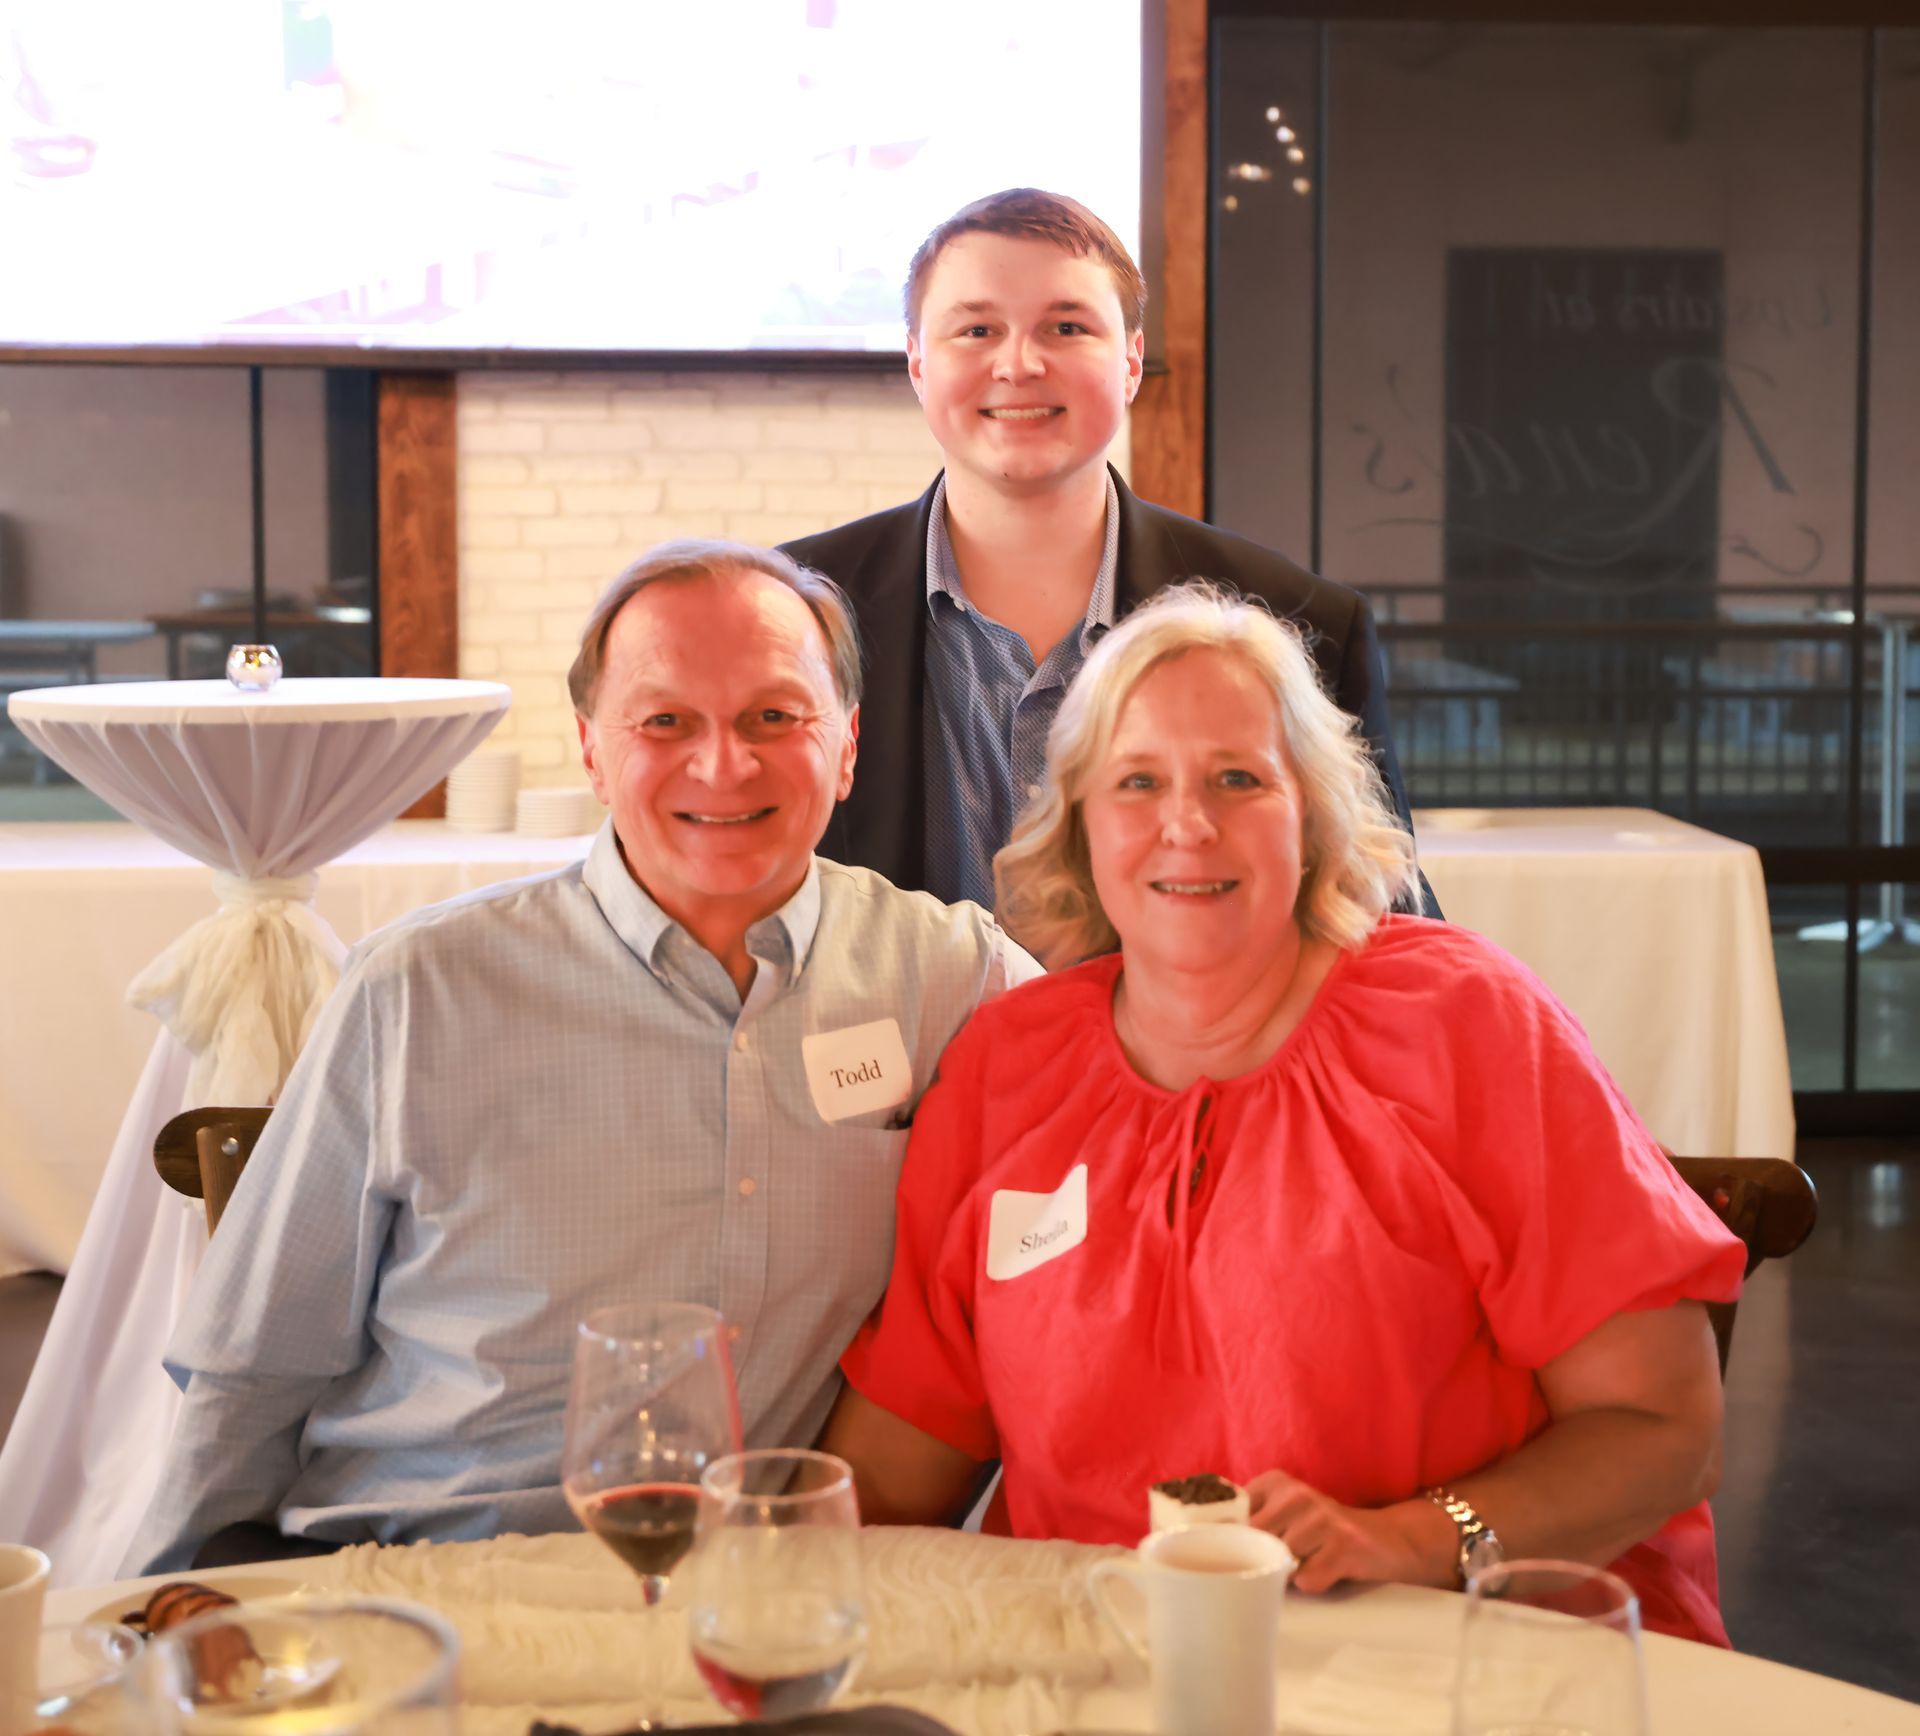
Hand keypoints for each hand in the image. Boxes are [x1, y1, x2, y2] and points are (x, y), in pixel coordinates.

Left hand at [1244, 1469, 1430, 1594]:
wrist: (1386, 1539)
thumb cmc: (1323, 1534)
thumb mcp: (1285, 1515)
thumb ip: (1251, 1522)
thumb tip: (1205, 1542)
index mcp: (1276, 1482)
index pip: (1232, 1513)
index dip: (1231, 1539)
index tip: (1237, 1551)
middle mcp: (1296, 1493)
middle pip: (1255, 1540)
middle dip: (1264, 1558)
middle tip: (1283, 1561)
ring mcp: (1322, 1517)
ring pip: (1281, 1561)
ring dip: (1293, 1573)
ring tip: (1312, 1561)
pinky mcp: (1344, 1544)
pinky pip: (1308, 1579)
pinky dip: (1315, 1583)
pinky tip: (1330, 1571)